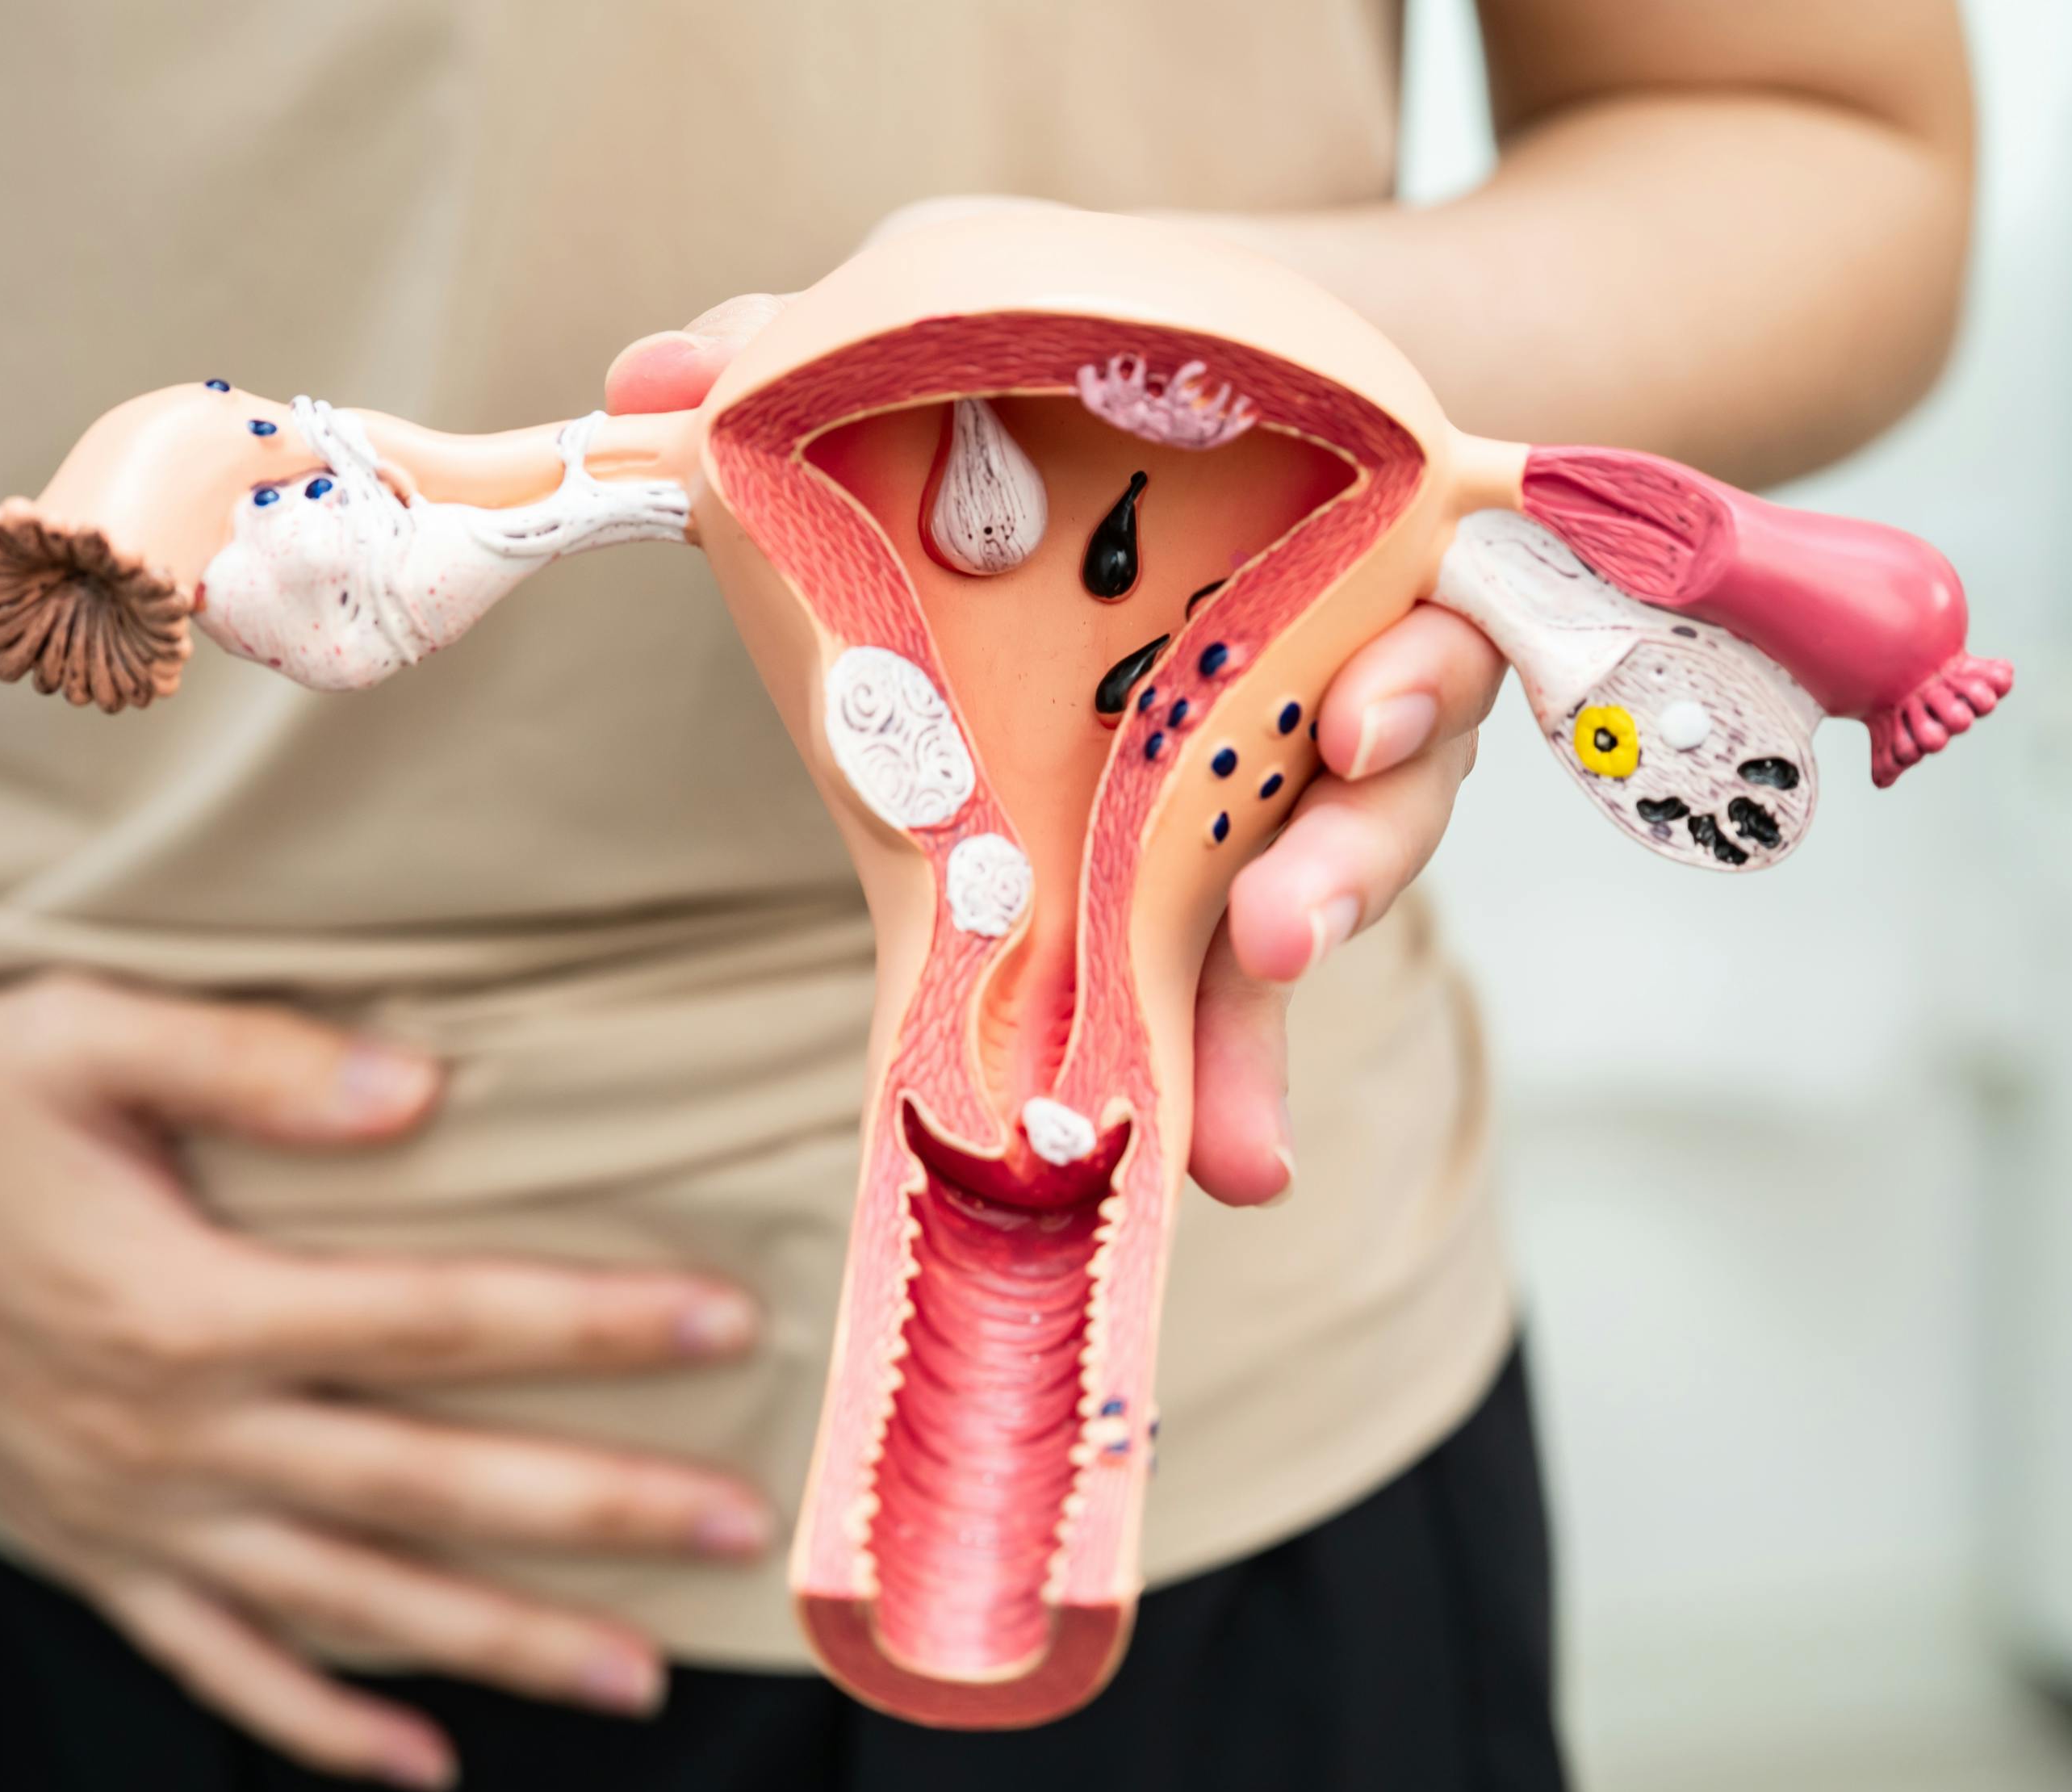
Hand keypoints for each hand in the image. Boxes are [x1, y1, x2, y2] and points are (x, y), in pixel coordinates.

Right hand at [0, 974, 773, 1791]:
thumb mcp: (80, 1032)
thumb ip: (252, 1061)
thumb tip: (419, 1089)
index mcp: (186, 1304)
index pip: (432, 1320)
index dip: (584, 1322)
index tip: (721, 1319)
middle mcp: (169, 1433)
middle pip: (423, 1482)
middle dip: (594, 1508)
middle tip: (741, 1525)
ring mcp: (128, 1513)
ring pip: (346, 1602)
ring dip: (498, 1644)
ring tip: (641, 1676)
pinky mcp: (88, 1552)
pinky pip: (218, 1665)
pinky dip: (319, 1722)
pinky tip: (425, 1761)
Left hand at [607, 293, 1502, 1208]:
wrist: (1118, 440)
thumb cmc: (1066, 398)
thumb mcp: (972, 343)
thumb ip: (823, 349)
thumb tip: (647, 379)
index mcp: (1330, 547)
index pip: (1424, 614)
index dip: (1417, 678)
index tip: (1352, 726)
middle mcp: (1337, 675)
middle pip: (1386, 793)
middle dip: (1338, 876)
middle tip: (1272, 942)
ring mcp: (1279, 793)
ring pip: (1314, 909)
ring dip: (1267, 1024)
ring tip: (1229, 1143)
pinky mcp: (1219, 884)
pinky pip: (1231, 991)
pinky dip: (1220, 1084)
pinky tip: (1211, 1168)